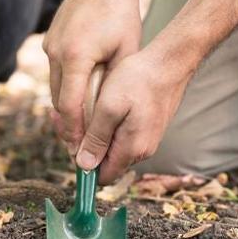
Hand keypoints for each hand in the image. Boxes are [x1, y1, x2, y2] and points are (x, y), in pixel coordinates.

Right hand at [43, 0, 140, 153]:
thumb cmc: (121, 14)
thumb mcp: (126, 52)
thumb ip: (113, 84)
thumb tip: (107, 118)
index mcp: (76, 56)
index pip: (70, 106)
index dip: (75, 132)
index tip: (81, 151)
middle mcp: (57, 53)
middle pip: (57, 101)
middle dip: (68, 127)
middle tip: (79, 150)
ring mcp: (50, 45)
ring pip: (54, 88)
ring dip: (66, 109)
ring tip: (79, 131)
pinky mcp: (50, 41)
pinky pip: (55, 73)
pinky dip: (65, 89)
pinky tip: (78, 101)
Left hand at [76, 42, 194, 183]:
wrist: (169, 62)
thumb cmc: (139, 80)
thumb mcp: (109, 107)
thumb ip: (97, 138)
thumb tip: (84, 166)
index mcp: (132, 149)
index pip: (102, 176)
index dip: (82, 163)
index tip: (69, 138)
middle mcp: (142, 149)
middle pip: (106, 161)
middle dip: (85, 143)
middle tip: (67, 117)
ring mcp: (147, 138)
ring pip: (112, 146)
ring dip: (95, 132)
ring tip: (82, 107)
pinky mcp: (148, 127)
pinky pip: (122, 134)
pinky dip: (107, 123)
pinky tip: (99, 104)